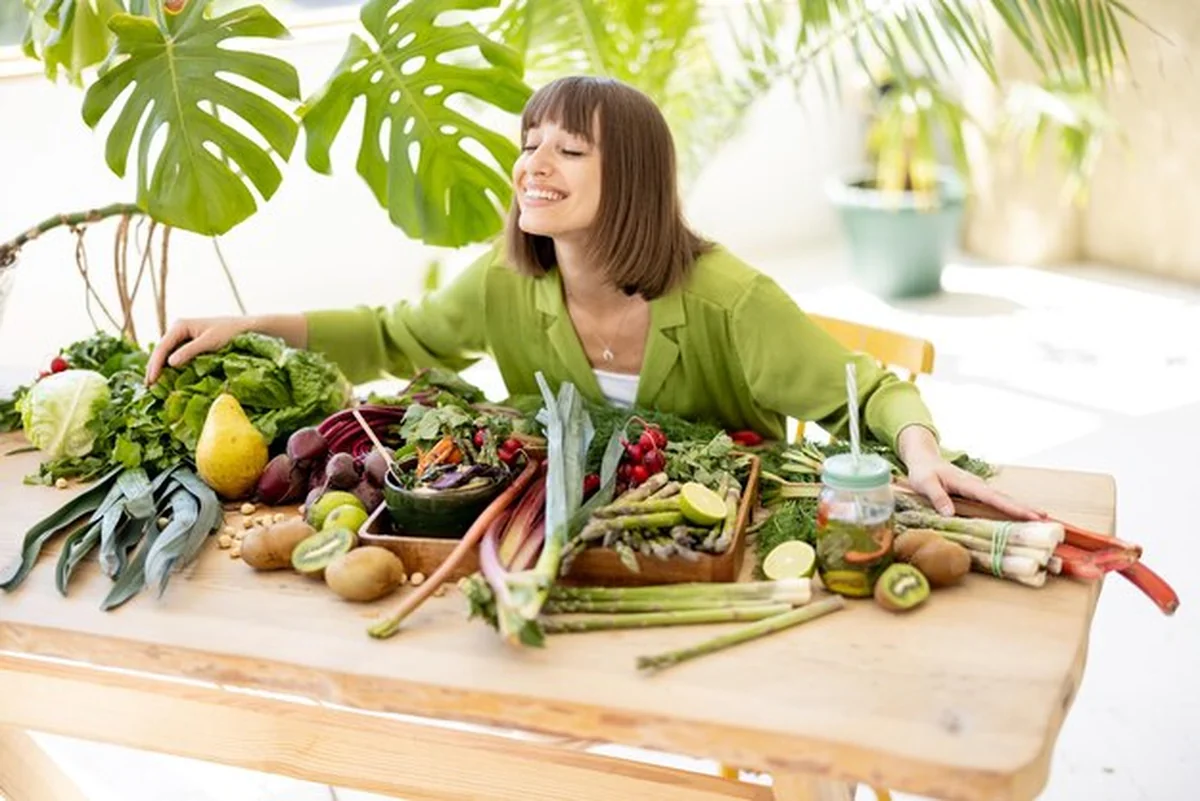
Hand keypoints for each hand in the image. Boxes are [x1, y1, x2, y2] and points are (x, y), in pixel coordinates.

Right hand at [145, 316, 256, 383]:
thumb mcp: (209, 342)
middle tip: (149, 387)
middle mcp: (179, 330)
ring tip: (155, 386)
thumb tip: (170, 363)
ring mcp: (184, 338)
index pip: (162, 347)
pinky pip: (177, 357)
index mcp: (180, 325)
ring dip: (161, 369)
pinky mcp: (191, 345)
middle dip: (154, 368)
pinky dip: (171, 368)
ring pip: (167, 355)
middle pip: (161, 351)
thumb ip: (190, 351)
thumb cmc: (230, 333)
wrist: (246, 329)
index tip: (151, 380)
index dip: (155, 364)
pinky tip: (168, 379)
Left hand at [896, 424, 1044, 520]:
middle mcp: (977, 485)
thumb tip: (950, 514)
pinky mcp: (976, 493)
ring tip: (1040, 520)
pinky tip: (1019, 518)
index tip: (1031, 515)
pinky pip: (995, 502)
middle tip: (1046, 519)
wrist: (923, 460)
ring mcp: (978, 489)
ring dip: (1020, 509)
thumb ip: (937, 498)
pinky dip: (1009, 509)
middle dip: (1025, 508)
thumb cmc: (923, 472)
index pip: (993, 498)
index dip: (1012, 508)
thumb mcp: (925, 484)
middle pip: (1004, 498)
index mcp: (967, 483)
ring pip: (1002, 500)